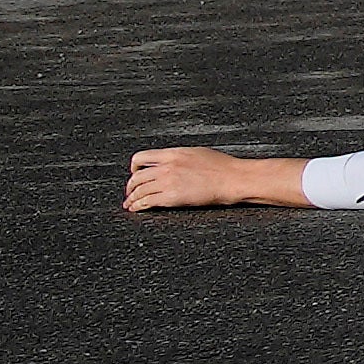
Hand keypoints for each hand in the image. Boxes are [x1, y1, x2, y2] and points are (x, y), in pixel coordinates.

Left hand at [123, 145, 307, 212]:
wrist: (234, 179)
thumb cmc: (224, 167)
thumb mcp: (198, 153)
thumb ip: (179, 157)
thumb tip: (172, 161)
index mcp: (173, 153)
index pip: (141, 158)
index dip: (134, 168)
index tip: (134, 174)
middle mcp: (167, 166)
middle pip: (136, 177)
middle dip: (130, 187)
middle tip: (130, 193)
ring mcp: (168, 181)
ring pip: (139, 190)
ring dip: (131, 199)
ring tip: (130, 204)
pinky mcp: (171, 196)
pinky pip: (146, 202)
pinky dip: (138, 206)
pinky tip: (137, 209)